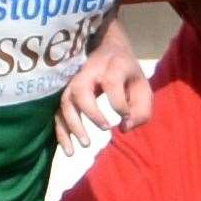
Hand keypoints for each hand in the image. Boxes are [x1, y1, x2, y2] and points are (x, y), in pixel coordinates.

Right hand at [55, 20, 152, 154]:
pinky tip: (70, 150)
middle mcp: (88, 72)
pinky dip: (62, 133)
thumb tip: (124, 128)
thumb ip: (141, 110)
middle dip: (91, 112)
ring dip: (73, 126)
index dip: (119, 103)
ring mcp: (73, 82)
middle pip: (80, 90)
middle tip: (105, 129)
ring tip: (86, 144)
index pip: (111, 82)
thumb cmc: (128, 73)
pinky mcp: (65, 94)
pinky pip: (57, 114)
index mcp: (113, 66)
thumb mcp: (142, 87)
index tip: (125, 116)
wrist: (108, 49)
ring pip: (65, 103)